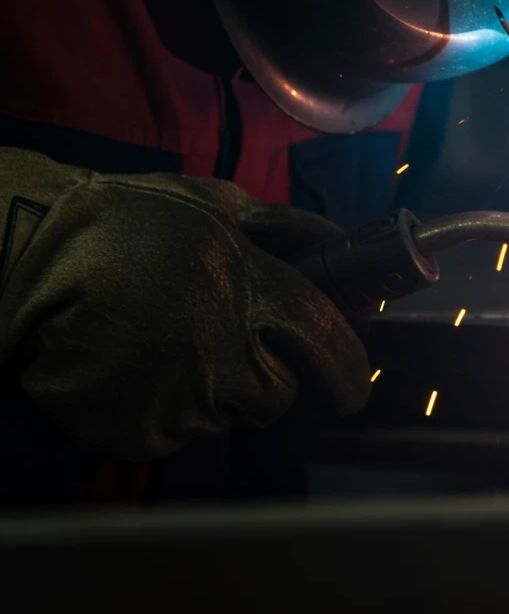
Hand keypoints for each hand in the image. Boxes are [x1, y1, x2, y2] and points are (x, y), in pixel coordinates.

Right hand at [0, 148, 369, 461]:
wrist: (28, 259)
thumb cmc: (126, 222)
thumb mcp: (217, 202)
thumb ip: (285, 227)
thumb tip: (338, 241)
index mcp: (248, 287)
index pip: (324, 337)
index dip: (347, 365)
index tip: (350, 383)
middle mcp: (222, 350)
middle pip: (280, 393)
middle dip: (273, 378)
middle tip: (239, 349)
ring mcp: (180, 398)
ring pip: (229, 415)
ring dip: (217, 392)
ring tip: (172, 345)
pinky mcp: (141, 433)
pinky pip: (178, 431)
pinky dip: (169, 409)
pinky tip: (141, 369)